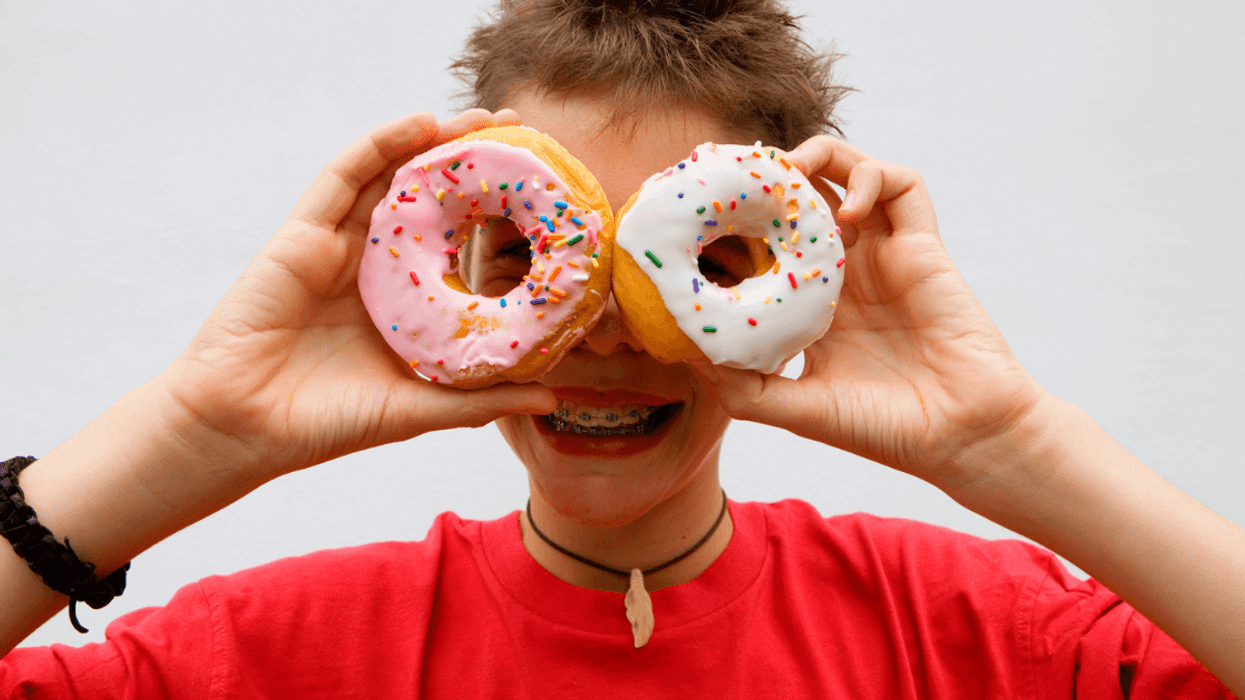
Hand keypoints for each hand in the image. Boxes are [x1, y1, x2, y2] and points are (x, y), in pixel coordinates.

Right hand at [158, 110, 554, 482]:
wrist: (242, 429)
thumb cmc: (324, 424)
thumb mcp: (419, 409)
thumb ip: (481, 398)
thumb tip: (550, 398)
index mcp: (401, 301)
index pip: (453, 242)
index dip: (491, 213)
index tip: (539, 192)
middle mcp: (372, 266)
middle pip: (425, 199)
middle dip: (469, 163)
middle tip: (519, 132)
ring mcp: (336, 246)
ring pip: (389, 176)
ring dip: (433, 141)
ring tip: (482, 118)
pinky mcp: (301, 235)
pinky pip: (343, 178)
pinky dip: (379, 145)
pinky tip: (418, 122)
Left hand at [695, 136, 1047, 493]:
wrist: (960, 437)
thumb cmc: (885, 428)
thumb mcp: (796, 410)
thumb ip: (743, 388)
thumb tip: (685, 354)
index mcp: (813, 303)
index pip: (766, 242)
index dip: (736, 220)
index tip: (699, 210)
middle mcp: (846, 271)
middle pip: (803, 197)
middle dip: (769, 175)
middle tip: (734, 169)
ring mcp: (884, 254)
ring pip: (849, 174)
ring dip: (818, 156)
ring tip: (788, 169)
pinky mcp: (923, 245)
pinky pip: (903, 185)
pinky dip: (871, 177)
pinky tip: (846, 210)